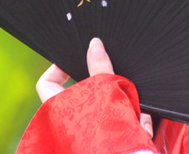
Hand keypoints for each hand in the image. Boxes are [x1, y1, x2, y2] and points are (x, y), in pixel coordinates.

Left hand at [35, 37, 153, 137]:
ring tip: (128, 98)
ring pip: (104, 111)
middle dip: (100, 86)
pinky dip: (133, 118)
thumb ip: (99, 66)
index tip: (73, 60)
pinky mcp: (110, 144)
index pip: (46, 83)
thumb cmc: (107, 129)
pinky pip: (122, 125)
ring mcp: (89, 138)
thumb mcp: (104, 89)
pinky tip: (142, 115)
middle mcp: (68, 128)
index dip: (58, 68)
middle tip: (110, 76)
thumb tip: (94, 44)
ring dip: (119, 102)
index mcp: (59, 111)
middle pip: (82, 97)